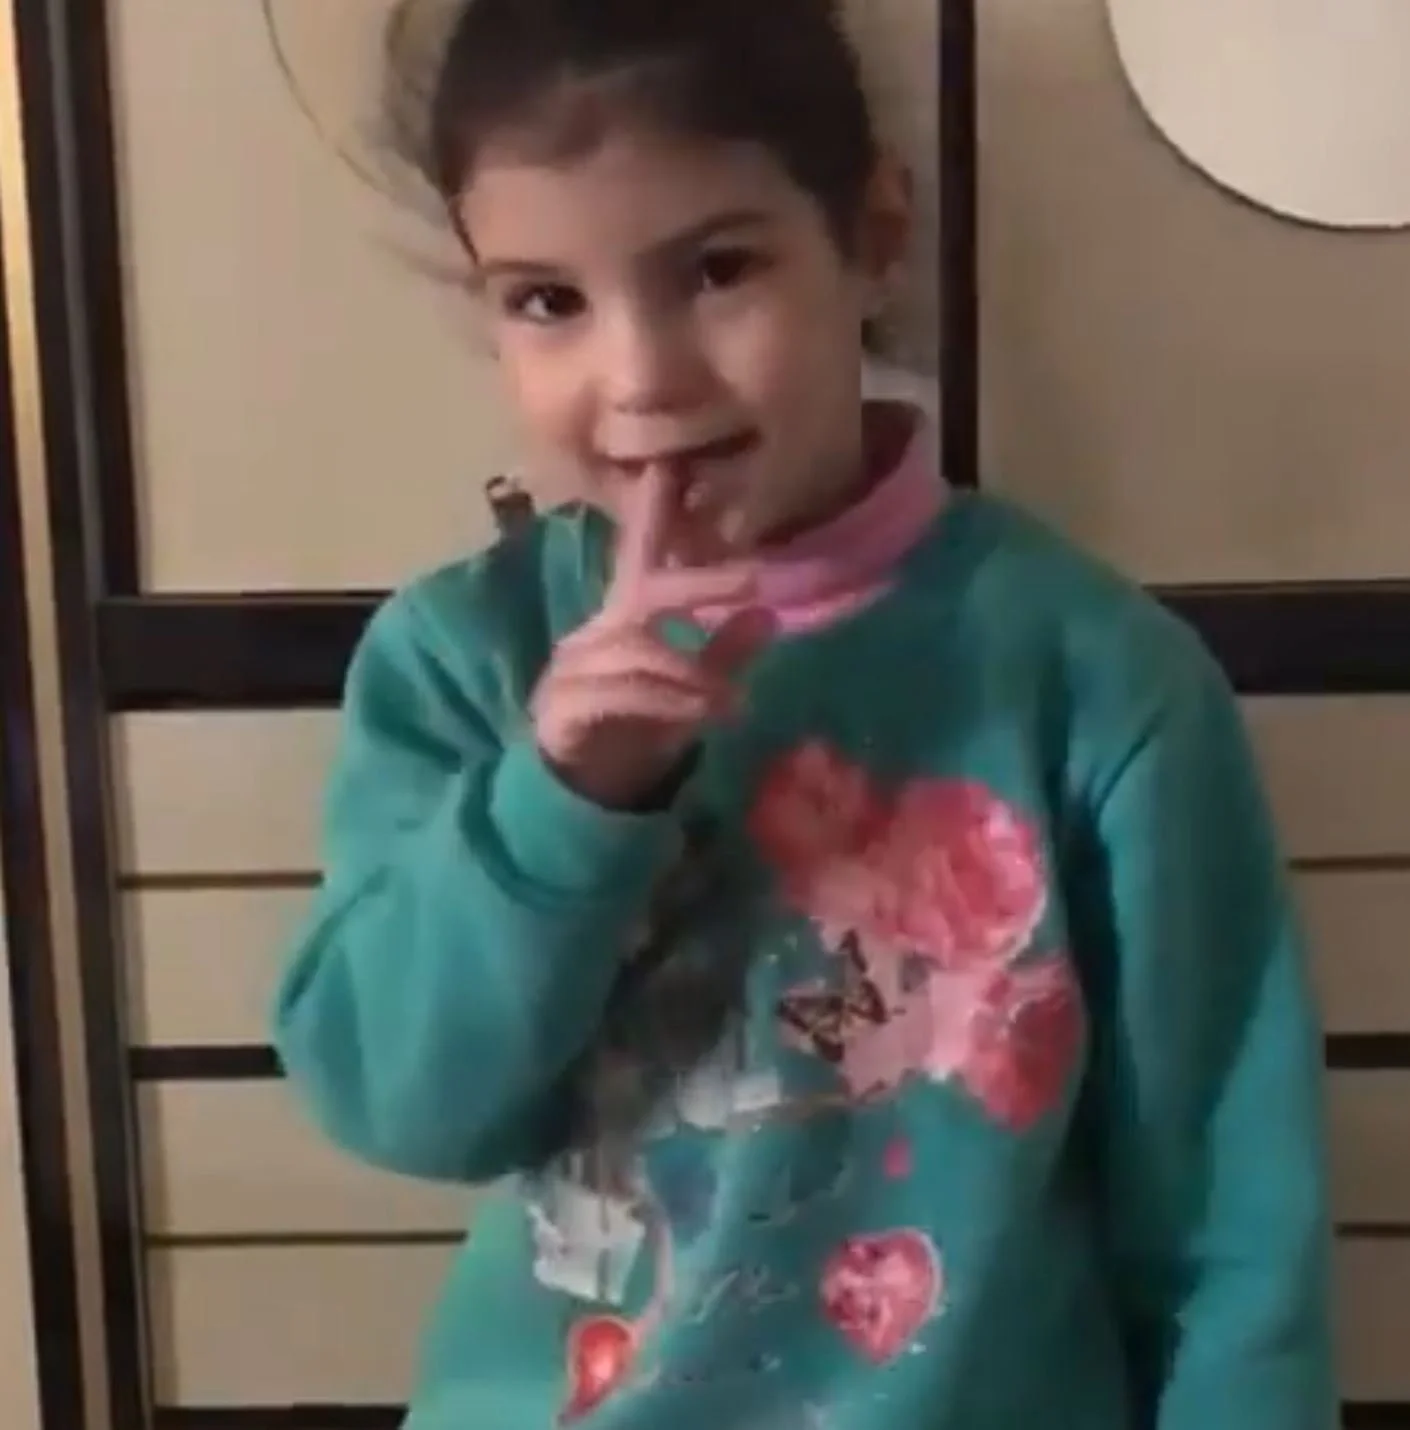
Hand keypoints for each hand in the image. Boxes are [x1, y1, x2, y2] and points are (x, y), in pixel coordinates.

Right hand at [532, 462, 774, 808]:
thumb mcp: (689, 688)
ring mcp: (575, 669)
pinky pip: (617, 696)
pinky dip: (664, 702)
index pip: (638, 556)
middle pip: (645, 595)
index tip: (671, 465)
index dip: (652, 512)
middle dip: (699, 585)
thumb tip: (768, 615)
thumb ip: (723, 654)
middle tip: (754, 582)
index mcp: (623, 619)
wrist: (577, 789)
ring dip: (689, 670)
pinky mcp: (565, 709)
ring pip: (636, 652)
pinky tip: (701, 712)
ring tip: (732, 697)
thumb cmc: (635, 727)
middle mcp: (596, 633)